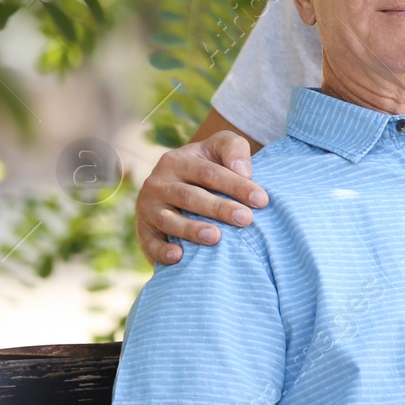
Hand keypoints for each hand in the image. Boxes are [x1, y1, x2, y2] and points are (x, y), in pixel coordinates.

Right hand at [136, 130, 266, 265]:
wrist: (175, 182)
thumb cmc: (208, 164)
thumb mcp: (219, 147)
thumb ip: (234, 149)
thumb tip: (243, 171)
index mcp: (178, 160)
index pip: (210, 173)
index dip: (237, 186)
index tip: (262, 200)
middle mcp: (159, 182)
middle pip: (190, 196)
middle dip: (219, 208)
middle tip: (246, 219)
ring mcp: (148, 207)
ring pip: (169, 219)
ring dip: (191, 230)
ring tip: (215, 237)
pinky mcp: (143, 230)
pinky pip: (149, 242)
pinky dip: (161, 250)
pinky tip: (178, 257)